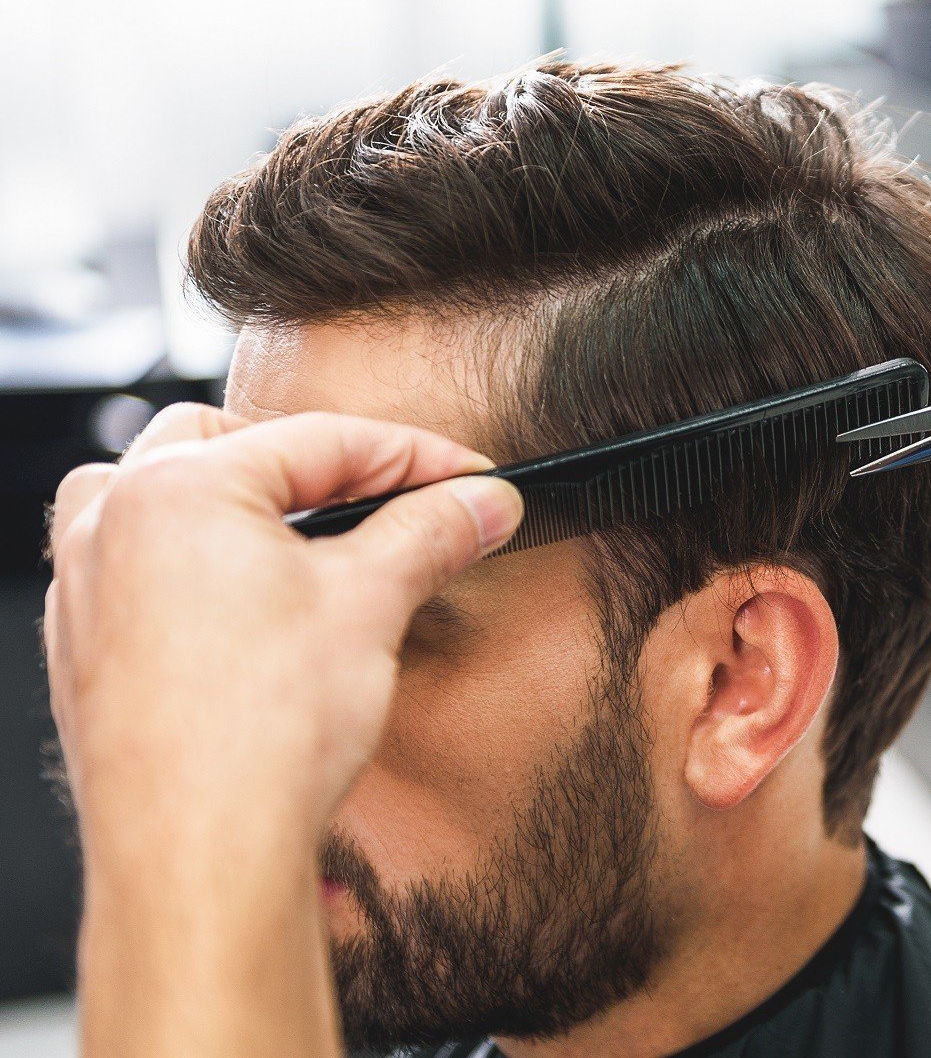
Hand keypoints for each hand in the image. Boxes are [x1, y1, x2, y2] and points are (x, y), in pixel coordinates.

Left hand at [46, 404, 522, 1056]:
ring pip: (159, 492)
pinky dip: (194, 557)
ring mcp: (86, 585)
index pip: (322, 438)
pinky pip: (135, 562)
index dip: (416, 456)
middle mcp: (113, 521)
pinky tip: (248, 602)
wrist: (199, 855)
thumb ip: (432, 532)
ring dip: (235, 496)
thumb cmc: (261, 732)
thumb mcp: (372, 605)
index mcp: (179, 488)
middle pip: (228, 442)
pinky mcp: (85, 646)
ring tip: (301, 534)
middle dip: (318, 463)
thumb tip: (483, 501)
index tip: (470, 479)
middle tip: (389, 499)